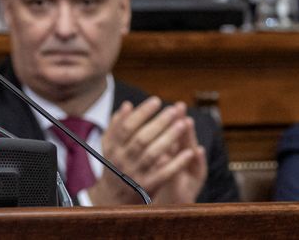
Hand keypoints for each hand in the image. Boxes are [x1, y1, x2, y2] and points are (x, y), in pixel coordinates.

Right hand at [87, 97, 201, 204]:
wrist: (112, 198)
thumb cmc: (114, 165)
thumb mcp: (109, 145)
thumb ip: (116, 125)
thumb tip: (128, 105)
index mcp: (112, 147)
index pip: (127, 126)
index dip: (142, 113)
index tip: (156, 101)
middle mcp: (122, 159)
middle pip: (141, 138)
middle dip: (159, 123)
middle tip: (174, 110)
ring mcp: (134, 173)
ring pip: (153, 154)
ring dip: (169, 138)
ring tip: (183, 124)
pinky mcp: (147, 186)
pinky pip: (164, 174)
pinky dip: (177, 163)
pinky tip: (189, 152)